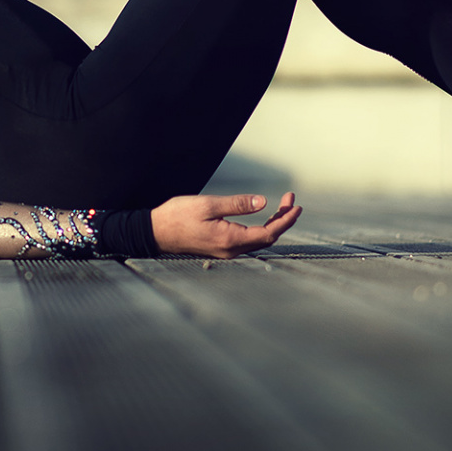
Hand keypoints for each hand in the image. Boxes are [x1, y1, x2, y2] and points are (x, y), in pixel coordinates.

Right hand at [149, 192, 300, 258]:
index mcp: (230, 239)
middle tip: (291, 198)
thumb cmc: (178, 216)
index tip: (296, 205)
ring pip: (259, 240)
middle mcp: (231, 250)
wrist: (155, 232)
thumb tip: (263, 202)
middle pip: (268, 237)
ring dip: (273, 223)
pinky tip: (263, 217)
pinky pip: (249, 240)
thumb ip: (237, 204)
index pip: (269, 233)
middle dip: (283, 218)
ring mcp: (226, 251)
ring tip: (282, 205)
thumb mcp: (208, 205)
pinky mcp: (221, 248)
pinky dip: (261, 228)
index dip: (286, 220)